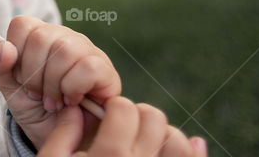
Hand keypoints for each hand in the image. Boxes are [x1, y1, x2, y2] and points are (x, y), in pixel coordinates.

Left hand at [0, 16, 120, 148]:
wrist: (62, 140)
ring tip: (54, 101)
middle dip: (33, 75)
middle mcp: (64, 37)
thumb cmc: (37, 110)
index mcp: (39, 36)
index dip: (16, 55)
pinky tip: (72, 101)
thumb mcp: (10, 89)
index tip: (20, 78)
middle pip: (40, 38)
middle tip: (38, 94)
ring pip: (64, 51)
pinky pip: (87, 68)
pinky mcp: (106, 70)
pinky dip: (73, 89)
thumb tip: (4, 48)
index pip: (22, 25)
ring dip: (52, 85)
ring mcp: (87, 51)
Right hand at [36, 96, 207, 156]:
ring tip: (149, 141)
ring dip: (165, 134)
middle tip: (126, 128)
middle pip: (153, 119)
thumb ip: (63, 133)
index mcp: (107, 156)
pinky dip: (195, 152)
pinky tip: (193, 144)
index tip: (108, 117)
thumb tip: (78, 109)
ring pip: (178, 142)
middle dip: (140, 116)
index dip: (114, 107)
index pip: (124, 108)